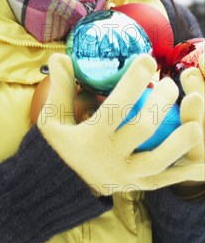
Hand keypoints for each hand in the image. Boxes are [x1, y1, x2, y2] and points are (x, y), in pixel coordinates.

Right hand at [37, 53, 202, 196]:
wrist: (63, 187)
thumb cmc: (62, 144)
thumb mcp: (52, 117)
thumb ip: (60, 87)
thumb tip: (61, 56)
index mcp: (91, 138)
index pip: (116, 107)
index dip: (133, 81)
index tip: (147, 59)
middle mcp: (111, 158)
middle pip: (142, 130)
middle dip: (160, 104)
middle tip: (169, 83)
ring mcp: (128, 176)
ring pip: (160, 160)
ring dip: (180, 141)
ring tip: (194, 122)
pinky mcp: (141, 186)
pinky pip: (168, 179)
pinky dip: (184, 167)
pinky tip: (197, 149)